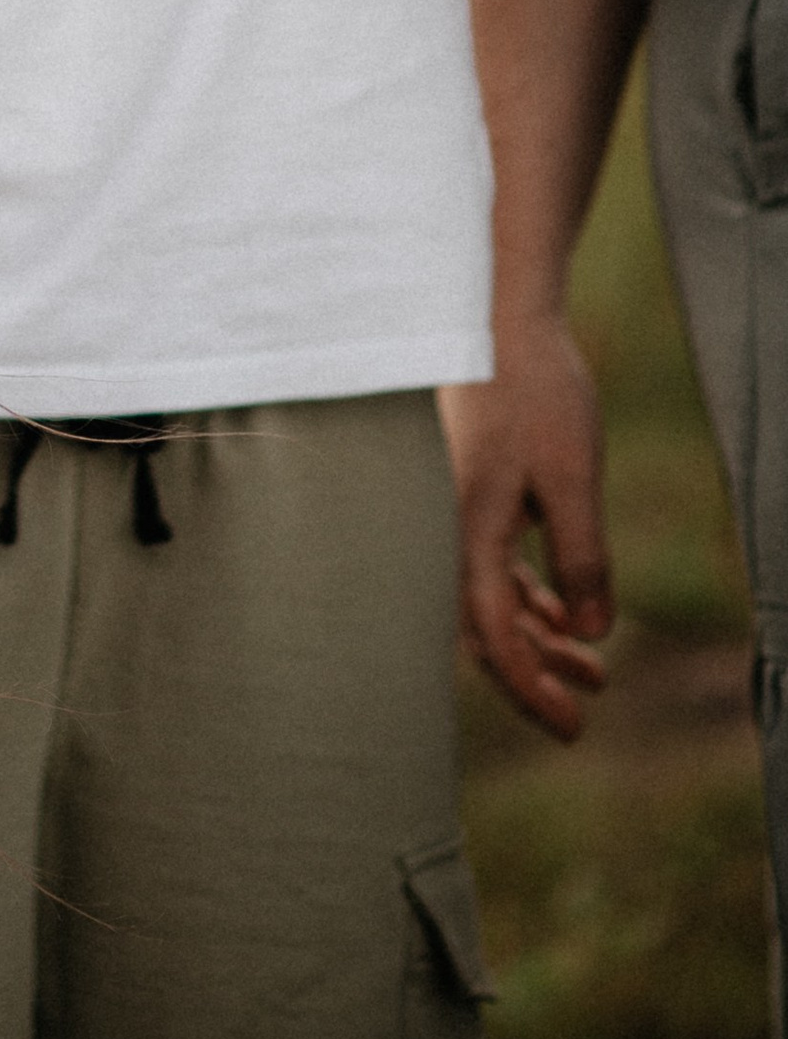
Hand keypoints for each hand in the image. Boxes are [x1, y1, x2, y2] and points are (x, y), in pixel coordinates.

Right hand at [442, 319, 615, 740]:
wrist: (492, 312)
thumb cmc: (533, 389)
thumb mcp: (573, 477)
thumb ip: (581, 558)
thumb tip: (590, 633)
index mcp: (464, 528)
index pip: (492, 637)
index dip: (531, 689)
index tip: (572, 726)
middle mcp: (444, 527)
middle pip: (482, 627)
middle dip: (535, 673)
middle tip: (584, 709)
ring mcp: (450, 508)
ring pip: (488, 597)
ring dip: (537, 635)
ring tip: (594, 668)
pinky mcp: (466, 490)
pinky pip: (490, 564)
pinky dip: (527, 594)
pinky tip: (564, 611)